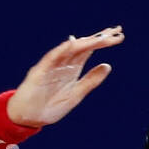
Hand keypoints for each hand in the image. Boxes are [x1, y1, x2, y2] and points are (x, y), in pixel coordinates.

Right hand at [7, 26, 124, 127]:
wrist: (29, 117)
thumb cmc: (50, 106)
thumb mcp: (76, 94)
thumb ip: (90, 81)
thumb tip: (108, 65)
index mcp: (73, 68)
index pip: (90, 50)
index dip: (104, 42)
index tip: (119, 35)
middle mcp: (64, 63)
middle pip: (83, 46)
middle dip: (99, 38)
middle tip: (116, 31)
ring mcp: (52, 66)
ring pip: (70, 50)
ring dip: (85, 42)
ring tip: (101, 37)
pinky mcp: (40, 71)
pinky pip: (52, 58)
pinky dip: (61, 51)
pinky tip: (72, 43)